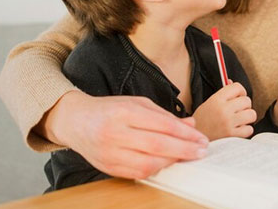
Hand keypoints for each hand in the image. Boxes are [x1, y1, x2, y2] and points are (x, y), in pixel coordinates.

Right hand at [40, 90, 208, 178]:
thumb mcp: (138, 104)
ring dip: (172, 161)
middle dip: (184, 149)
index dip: (185, 134)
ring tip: (187, 156)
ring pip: (148, 163)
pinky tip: (167, 162)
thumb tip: (191, 125)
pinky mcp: (107, 167)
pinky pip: (137, 173)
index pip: (162, 125)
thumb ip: (165, 116)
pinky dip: (157, 169)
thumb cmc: (110, 110)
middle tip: (202, 150)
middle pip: (157, 146)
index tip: (201, 138)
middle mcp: (115, 133)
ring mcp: (110, 153)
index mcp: (125, 112)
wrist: (76, 121)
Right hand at [193, 81, 255, 140]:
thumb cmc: (202, 122)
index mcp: (216, 100)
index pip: (238, 87)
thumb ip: (222, 93)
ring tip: (238, 120)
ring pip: (251, 114)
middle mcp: (223, 110)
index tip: (238, 97)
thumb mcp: (208, 103)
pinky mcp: (232, 136)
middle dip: (244, 105)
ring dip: (247, 117)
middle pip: (247, 100)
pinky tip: (237, 130)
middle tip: (237, 110)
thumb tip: (231, 81)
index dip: (240, 92)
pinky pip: (249, 129)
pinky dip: (245, 130)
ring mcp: (229, 124)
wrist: (193, 141)